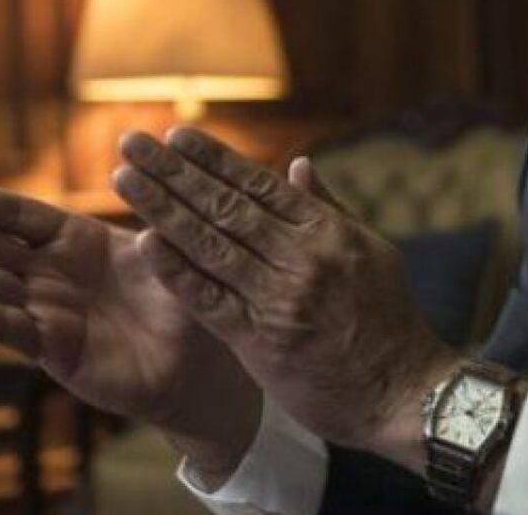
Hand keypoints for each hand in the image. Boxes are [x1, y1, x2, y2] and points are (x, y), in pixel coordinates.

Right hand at [0, 181, 260, 478]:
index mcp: (80, 241)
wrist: (200, 364)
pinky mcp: (55, 349)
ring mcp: (49, 311)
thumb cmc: (188, 300)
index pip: (23, 217)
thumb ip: (161, 227)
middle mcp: (55, 274)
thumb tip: (152, 192)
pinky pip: (10, 328)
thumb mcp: (177, 253)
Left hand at [112, 127, 458, 467]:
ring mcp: (279, 298)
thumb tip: (298, 164)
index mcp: (327, 231)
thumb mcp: (371, 251)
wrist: (403, 391)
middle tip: (132, 143)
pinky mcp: (260, 341)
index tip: (176, 136)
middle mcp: (301, 257)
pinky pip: (209, 299)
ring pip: (209, 244)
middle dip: (174, 171)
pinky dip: (176, 271)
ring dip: (162, 208)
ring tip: (124, 180)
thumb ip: (329, 208)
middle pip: (225, 206)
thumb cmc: (390, 319)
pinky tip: (145, 244)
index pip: (259, 185)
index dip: (214, 158)